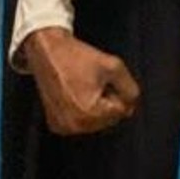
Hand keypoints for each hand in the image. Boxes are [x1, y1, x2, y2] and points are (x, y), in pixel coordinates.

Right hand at [24, 27, 139, 136]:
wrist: (47, 52)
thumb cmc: (77, 57)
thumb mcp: (114, 67)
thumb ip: (130, 89)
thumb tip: (132, 106)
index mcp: (90, 113)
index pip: (121, 111)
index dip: (116, 92)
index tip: (101, 79)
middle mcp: (75, 125)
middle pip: (109, 120)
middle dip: (106, 102)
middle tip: (91, 82)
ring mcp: (64, 127)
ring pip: (95, 123)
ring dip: (95, 108)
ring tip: (81, 88)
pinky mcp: (56, 125)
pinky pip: (80, 123)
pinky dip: (81, 112)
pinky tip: (73, 96)